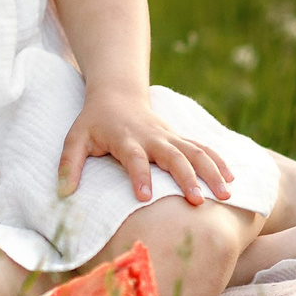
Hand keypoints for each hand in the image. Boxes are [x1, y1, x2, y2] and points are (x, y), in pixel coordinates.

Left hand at [59, 89, 231, 204]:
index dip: (138, 176)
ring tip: (226, 195)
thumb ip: (68, 164)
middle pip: (173, 155)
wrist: (116, 94)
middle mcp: (151, 137)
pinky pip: (203, 148)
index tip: (144, 197)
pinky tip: (232, 179)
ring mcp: (169, 137)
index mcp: (125, 138)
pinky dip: (219, 161)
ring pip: (195, 152)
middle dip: (186, 177)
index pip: (133, 158)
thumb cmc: (94, 122)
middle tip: (198, 201)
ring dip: (211, 172)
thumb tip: (63, 194)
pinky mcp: (179, 138)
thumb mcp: (75, 139)